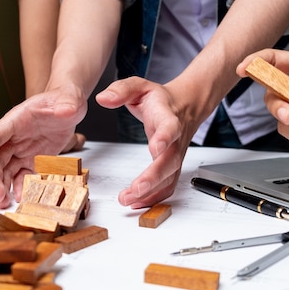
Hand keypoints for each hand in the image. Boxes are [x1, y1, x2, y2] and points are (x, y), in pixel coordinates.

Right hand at [0, 84, 87, 208]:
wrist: (69, 107)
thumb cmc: (63, 100)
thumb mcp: (69, 100)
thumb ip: (67, 105)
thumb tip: (67, 110)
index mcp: (16, 120)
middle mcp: (13, 137)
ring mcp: (20, 150)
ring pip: (4, 171)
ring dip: (2, 187)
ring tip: (4, 203)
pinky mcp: (31, 161)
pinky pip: (21, 177)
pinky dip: (19, 188)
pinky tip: (21, 198)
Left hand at [96, 76, 191, 208]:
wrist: (185, 105)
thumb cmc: (159, 98)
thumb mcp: (139, 86)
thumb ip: (121, 90)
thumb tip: (103, 99)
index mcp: (168, 117)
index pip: (170, 128)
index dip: (164, 138)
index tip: (155, 148)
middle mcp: (175, 140)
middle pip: (169, 162)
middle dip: (154, 178)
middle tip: (135, 190)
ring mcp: (176, 156)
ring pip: (169, 179)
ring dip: (151, 193)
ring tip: (128, 200)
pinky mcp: (173, 167)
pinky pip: (168, 187)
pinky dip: (155, 198)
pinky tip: (137, 203)